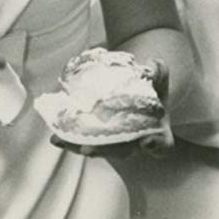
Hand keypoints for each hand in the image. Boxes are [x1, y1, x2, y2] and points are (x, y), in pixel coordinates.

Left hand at [50, 60, 172, 158]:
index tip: (147, 141)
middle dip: (105, 151)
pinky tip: (55, 138)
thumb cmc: (150, 84)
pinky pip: (83, 143)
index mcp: (158, 131)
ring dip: (78, 147)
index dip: (156, 144)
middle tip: (89, 149)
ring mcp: (116, 143)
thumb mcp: (158, 74)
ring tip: (61, 142)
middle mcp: (137, 141)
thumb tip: (151, 67)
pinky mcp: (98, 138)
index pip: (162, 144)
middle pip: (122, 151)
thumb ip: (157, 71)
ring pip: (99, 149)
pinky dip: (69, 141)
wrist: (136, 87)